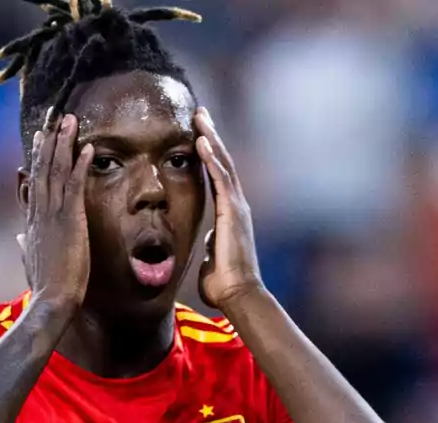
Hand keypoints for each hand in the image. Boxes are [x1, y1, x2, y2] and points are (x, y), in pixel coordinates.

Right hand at [19, 109, 94, 311]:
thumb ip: (24, 246)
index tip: (42, 136)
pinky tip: (88, 148)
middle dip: (49, 139)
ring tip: (70, 120)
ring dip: (64, 143)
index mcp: (33, 220)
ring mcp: (53, 214)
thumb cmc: (45, 286)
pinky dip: (81, 165)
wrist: (51, 300)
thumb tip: (19, 237)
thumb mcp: (31, 261)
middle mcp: (40, 212)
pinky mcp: (69, 220)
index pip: (36, 181)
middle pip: (43, 167)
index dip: (39, 157)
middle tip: (55, 115)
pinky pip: (76, 186)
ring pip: (57, 170)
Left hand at [194, 108, 263, 310]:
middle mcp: (236, 205)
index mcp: (229, 214)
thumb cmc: (223, 283)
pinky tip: (202, 140)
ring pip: (223, 164)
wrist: (238, 294)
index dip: (209, 154)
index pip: (218, 176)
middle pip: (223, 163)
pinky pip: (221, 179)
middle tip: (200, 113)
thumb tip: (206, 246)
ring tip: (199, 117)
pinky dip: (211, 158)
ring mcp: (236, 207)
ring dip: (211, 138)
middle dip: (211, 136)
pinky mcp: (232, 212)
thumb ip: (210, 245)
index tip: (199, 134)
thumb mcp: (212, 256)